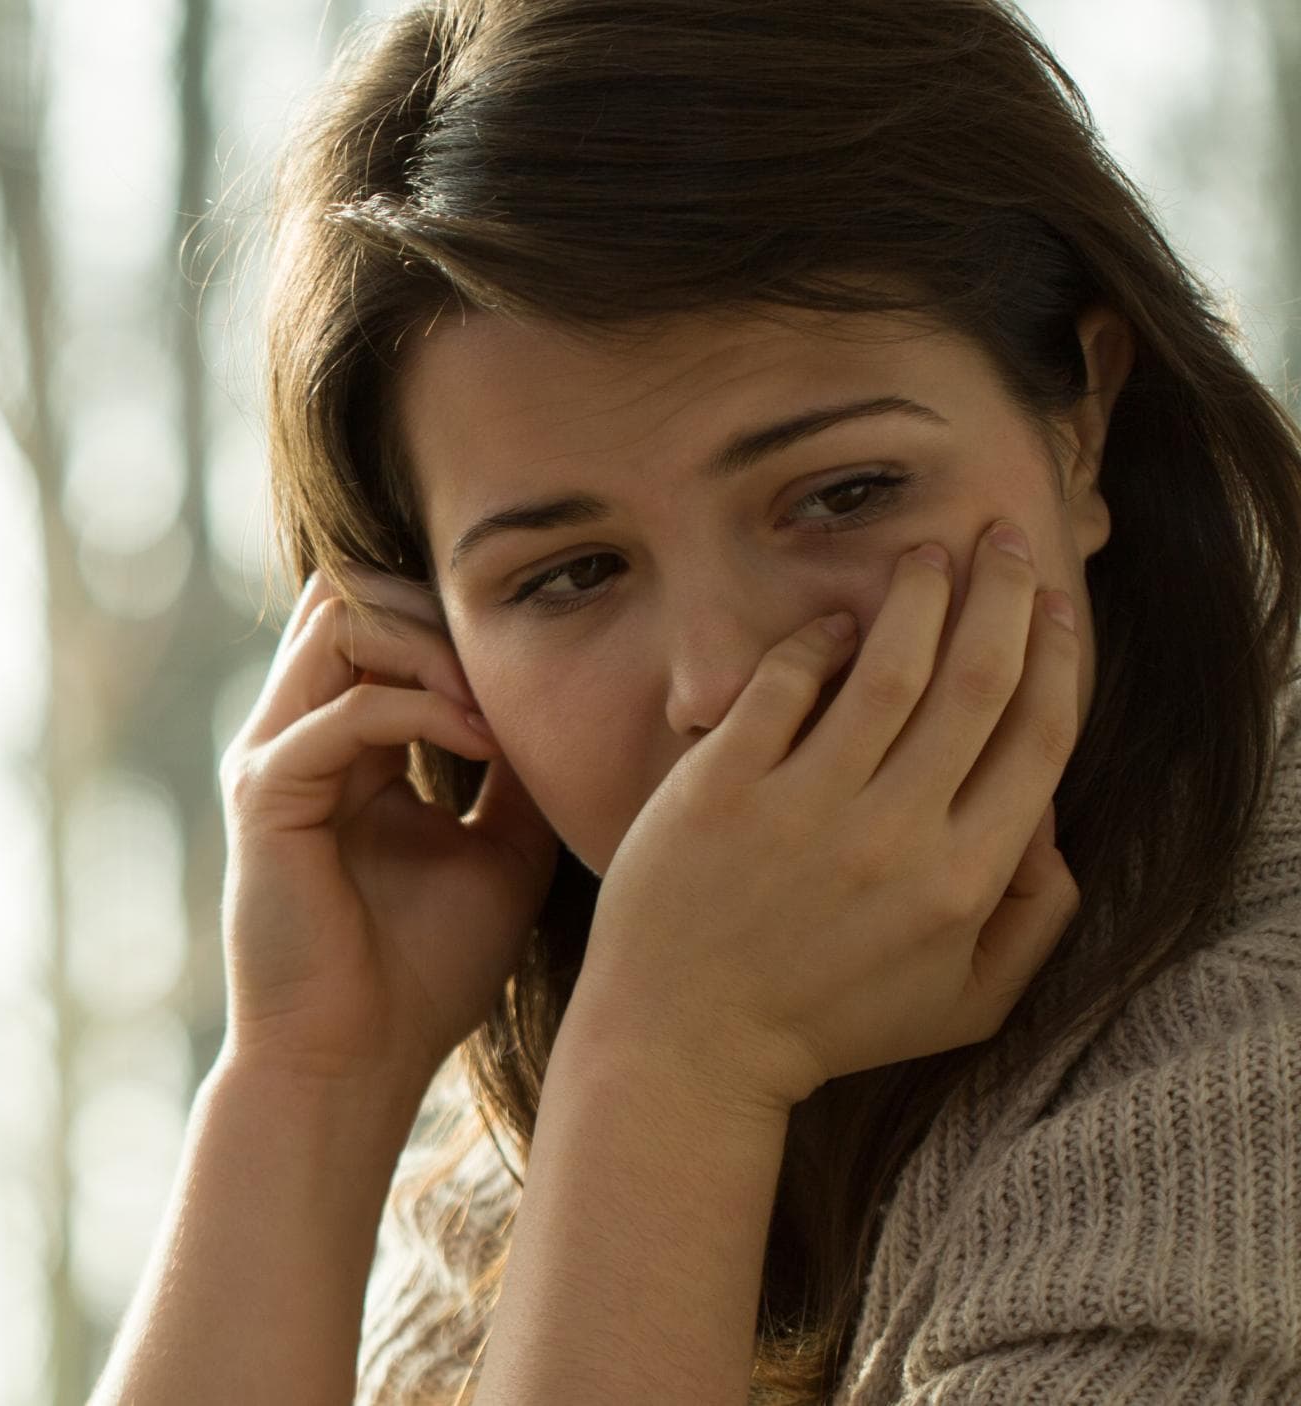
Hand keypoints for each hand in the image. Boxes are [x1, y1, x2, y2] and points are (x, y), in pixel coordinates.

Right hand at [216, 561, 562, 1088]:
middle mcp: (299, 735)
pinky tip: (485, 744)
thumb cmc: (423, 975)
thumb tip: (577, 704)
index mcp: (345, 744)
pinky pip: (347, 710)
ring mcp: (274, 757)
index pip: (380, 619)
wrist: (355, 1066)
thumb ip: (519, 773)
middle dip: (440, 612)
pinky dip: (423, 710)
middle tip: (516, 666)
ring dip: (432, 645)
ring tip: (497, 703)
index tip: (539, 659)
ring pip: (340, 620)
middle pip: (353, 592)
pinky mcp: (266, 793)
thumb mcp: (502, 852)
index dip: (453, 619)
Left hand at [571, 520, 1083, 1116]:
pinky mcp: (721, 790)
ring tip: (930, 555)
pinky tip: (839, 618)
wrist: (686, 1042)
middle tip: (1000, 540)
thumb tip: (1053, 819)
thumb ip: (1035, 919)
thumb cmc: (827, 1023)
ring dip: (918, 597)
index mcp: (964, 882)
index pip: (1036, 739)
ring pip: (888, 670)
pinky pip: (783, 687)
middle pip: (974, 684)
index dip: (1055, 659)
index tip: (1052, 606)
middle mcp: (894, 837)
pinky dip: (818, 641)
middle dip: (999, 598)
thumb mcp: (966, 1003)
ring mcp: (803, 809)